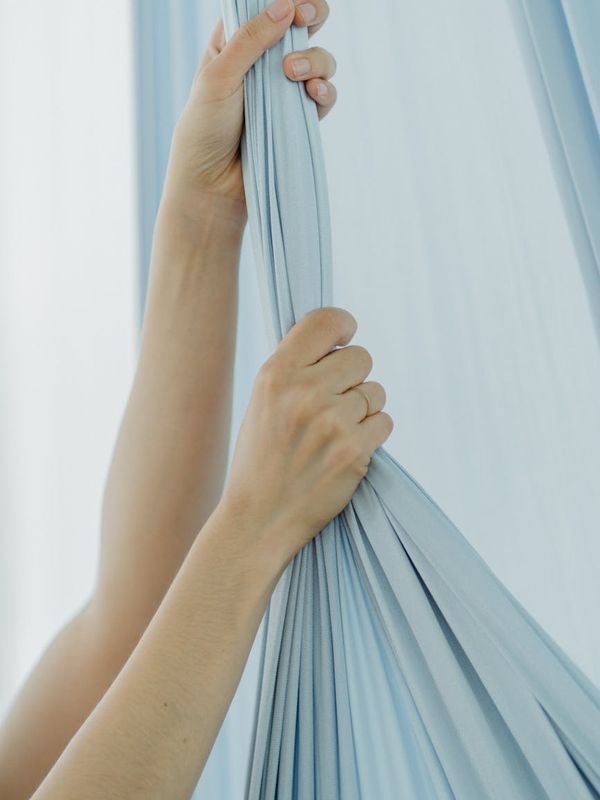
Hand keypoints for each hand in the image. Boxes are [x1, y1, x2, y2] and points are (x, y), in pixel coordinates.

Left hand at [162, 0, 335, 218]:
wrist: (213, 184)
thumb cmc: (204, 128)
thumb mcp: (219, 76)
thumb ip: (251, 39)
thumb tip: (286, 6)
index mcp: (236, 41)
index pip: (267, 6)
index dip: (286, 0)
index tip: (294, 6)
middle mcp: (263, 62)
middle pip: (301, 23)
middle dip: (312, 14)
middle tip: (306, 19)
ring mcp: (284, 90)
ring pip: (319, 58)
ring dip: (315, 59)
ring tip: (294, 75)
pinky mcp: (298, 118)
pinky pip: (325, 95)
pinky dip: (325, 90)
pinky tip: (314, 94)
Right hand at [221, 308, 392, 566]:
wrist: (259, 518)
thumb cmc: (262, 458)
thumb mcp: (262, 402)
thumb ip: (296, 370)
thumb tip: (339, 341)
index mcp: (276, 374)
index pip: (326, 322)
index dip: (343, 326)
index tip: (345, 339)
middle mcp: (304, 392)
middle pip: (362, 357)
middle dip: (354, 377)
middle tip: (334, 402)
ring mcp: (332, 422)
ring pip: (376, 391)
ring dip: (364, 409)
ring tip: (334, 432)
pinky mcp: (355, 451)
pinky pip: (385, 422)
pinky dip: (372, 434)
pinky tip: (346, 450)